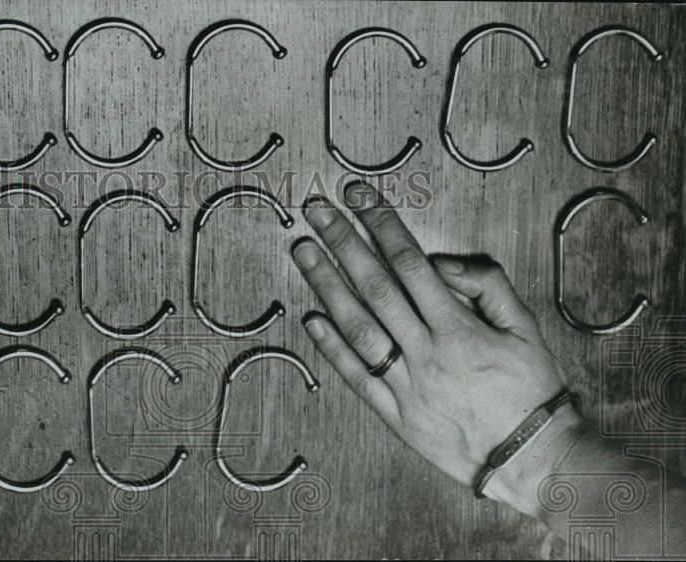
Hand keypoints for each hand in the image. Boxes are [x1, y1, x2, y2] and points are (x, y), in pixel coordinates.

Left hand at [292, 182, 578, 509]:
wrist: (535, 460)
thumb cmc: (532, 391)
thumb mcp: (526, 327)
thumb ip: (487, 284)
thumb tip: (440, 262)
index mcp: (458, 328)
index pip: (409, 262)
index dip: (381, 224)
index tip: (359, 197)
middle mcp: (426, 353)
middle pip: (374, 286)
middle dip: (342, 242)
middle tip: (317, 209)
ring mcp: (406, 385)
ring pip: (357, 327)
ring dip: (326, 285)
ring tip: (303, 251)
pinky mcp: (394, 415)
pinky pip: (356, 376)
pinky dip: (330, 347)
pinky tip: (311, 318)